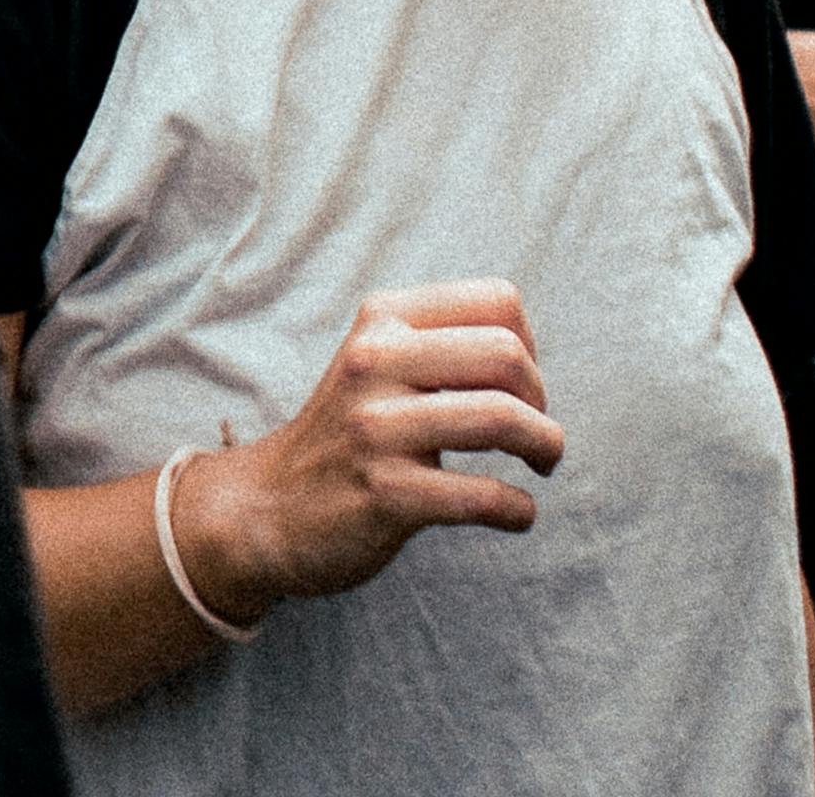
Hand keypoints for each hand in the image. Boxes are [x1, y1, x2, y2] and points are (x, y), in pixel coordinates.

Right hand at [181, 287, 561, 622]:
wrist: (269, 507)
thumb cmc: (348, 435)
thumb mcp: (378, 363)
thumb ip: (439, 344)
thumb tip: (529, 355)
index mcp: (383, 319)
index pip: (498, 300)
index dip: (530, 347)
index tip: (521, 390)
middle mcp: (377, 361)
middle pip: (506, 356)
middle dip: (542, 401)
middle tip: (538, 438)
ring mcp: (377, 428)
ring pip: (500, 418)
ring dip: (546, 447)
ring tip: (544, 467)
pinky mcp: (386, 494)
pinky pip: (482, 495)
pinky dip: (520, 510)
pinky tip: (518, 515)